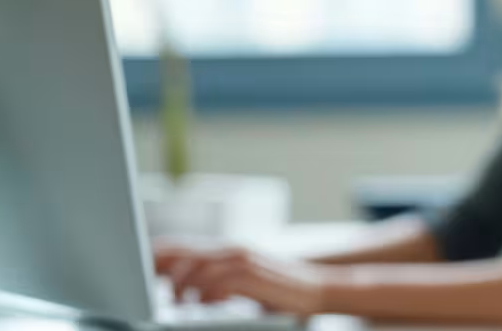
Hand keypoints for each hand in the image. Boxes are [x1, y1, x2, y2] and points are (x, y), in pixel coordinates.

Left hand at [154, 241, 329, 315]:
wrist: (316, 289)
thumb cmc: (277, 292)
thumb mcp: (241, 282)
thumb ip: (214, 280)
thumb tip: (180, 287)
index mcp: (226, 250)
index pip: (181, 246)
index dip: (156, 256)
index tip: (135, 268)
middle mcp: (232, 250)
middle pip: (184, 253)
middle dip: (160, 267)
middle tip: (141, 283)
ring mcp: (244, 260)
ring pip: (199, 266)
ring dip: (183, 284)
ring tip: (177, 300)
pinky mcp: (254, 276)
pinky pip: (221, 282)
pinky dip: (207, 294)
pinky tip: (203, 304)